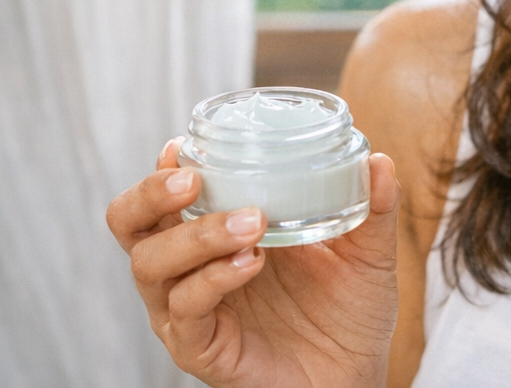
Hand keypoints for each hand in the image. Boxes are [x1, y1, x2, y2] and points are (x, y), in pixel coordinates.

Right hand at [105, 138, 400, 387]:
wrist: (356, 375)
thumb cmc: (348, 310)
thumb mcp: (366, 251)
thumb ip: (373, 206)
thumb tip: (380, 160)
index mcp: (215, 232)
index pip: (164, 194)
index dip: (163, 168)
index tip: (185, 145)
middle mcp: (190, 268)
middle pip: (130, 224)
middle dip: (150, 195)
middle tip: (192, 179)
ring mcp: (189, 311)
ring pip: (150, 265)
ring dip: (196, 234)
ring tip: (253, 223)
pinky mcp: (199, 348)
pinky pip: (184, 311)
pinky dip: (213, 279)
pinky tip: (252, 262)